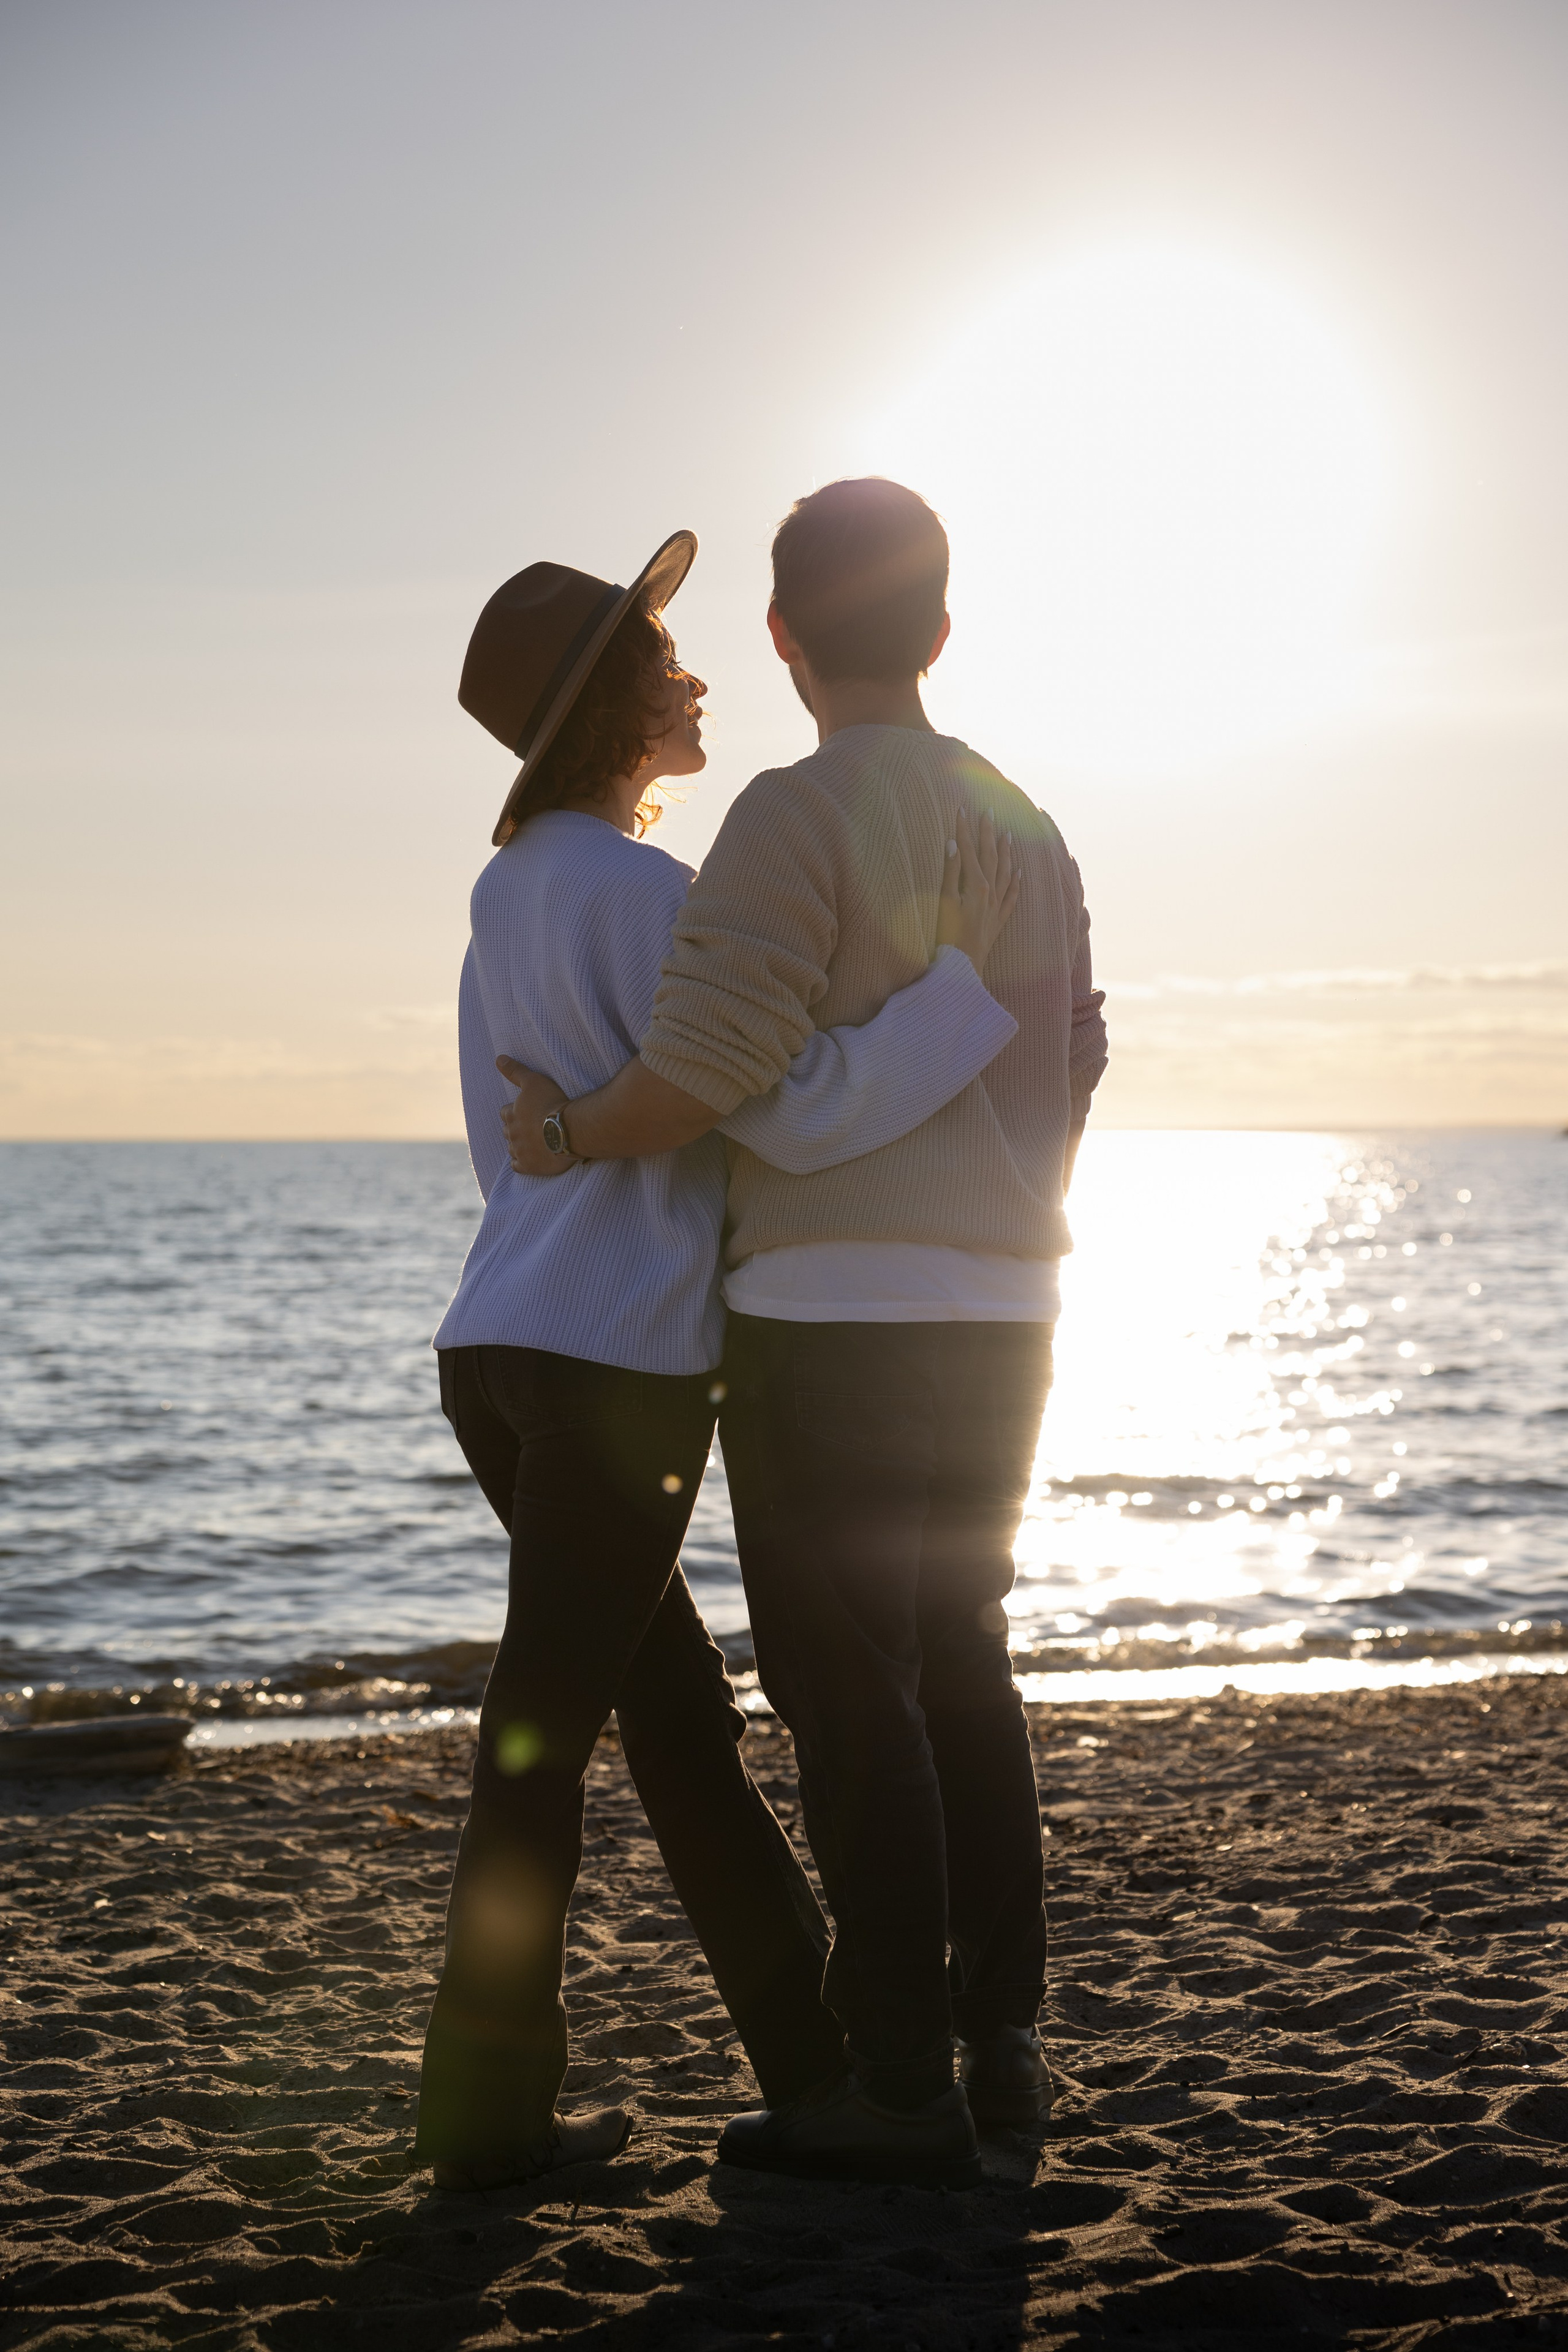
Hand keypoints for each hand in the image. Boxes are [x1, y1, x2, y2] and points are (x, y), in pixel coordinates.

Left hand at [497, 1057, 578, 1177]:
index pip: (504, 1113)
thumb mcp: (533, 1081)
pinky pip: (517, 1166)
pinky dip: (521, 1162)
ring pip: (511, 1148)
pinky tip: (529, 1158)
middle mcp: (511, 1134)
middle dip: (516, 1129)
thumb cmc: (552, 1103)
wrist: (568, 1130)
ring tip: (532, 1142)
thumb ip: (515, 1070)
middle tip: (531, 1127)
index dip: (514, 1111)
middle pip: (507, 1131)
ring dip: (519, 1145)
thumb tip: (498, 1058)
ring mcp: (519, 1151)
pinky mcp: (527, 1166)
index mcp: (510, 1115)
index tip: (525, 1112)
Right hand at [935, 804, 1019, 973]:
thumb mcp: (944, 901)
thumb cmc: (947, 936)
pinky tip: (1019, 872)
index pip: (969, 851)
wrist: (962, 967)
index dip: (964, 830)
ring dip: (1006, 852)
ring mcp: (996, 907)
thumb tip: (952, 844)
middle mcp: (990, 893)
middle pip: (991, 856)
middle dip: (989, 833)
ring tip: (1008, 835)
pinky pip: (1011, 897)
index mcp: (976, 885)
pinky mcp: (998, 921)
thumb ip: (950, 872)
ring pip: (1006, 873)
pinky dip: (1016, 883)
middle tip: (989, 811)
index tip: (962, 809)